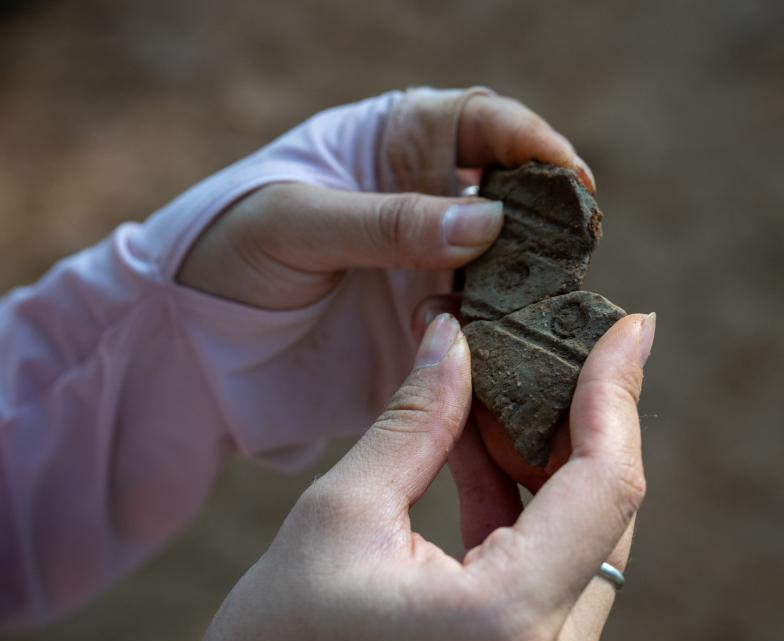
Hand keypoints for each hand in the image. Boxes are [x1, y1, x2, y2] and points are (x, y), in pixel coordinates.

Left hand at [178, 93, 594, 310]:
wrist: (186, 340)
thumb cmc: (226, 248)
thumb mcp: (296, 222)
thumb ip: (388, 221)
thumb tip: (489, 223)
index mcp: (396, 147)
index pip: (481, 126)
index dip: (531, 142)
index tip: (568, 174)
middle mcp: (428, 205)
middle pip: (514, 198)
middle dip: (549, 217)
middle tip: (576, 245)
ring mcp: (433, 271)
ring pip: (509, 270)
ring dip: (532, 285)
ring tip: (550, 304)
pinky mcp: (429, 332)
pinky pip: (484, 334)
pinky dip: (504, 342)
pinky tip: (516, 351)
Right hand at [190, 311, 653, 640]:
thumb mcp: (340, 517)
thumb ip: (415, 420)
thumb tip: (453, 337)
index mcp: (512, 617)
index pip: (605, 482)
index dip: (618, 393)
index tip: (629, 327)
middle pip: (607, 507)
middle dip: (586, 415)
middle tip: (564, 340)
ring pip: (586, 535)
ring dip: (552, 456)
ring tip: (506, 384)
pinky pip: (554, 567)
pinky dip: (526, 504)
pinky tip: (482, 447)